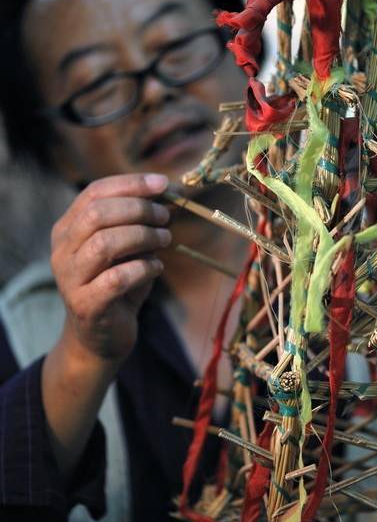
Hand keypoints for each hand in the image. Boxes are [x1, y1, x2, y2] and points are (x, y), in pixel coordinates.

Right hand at [50, 173, 170, 365]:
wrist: (102, 337)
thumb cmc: (118, 285)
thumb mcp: (126, 248)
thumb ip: (138, 222)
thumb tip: (169, 194)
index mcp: (68, 228)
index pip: (94, 192)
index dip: (131, 184)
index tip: (163, 184)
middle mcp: (62, 251)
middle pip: (98, 214)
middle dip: (139, 210)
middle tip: (166, 217)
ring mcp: (70, 279)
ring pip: (105, 244)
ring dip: (143, 237)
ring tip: (166, 240)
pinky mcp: (86, 305)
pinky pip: (117, 278)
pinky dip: (144, 268)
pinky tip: (157, 268)